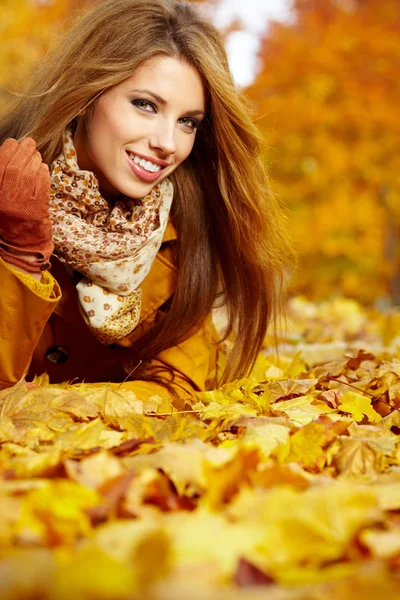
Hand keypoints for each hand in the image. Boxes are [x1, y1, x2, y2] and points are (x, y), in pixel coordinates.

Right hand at [0, 137, 52, 272]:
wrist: (21, 246)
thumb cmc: (7, 221)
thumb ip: (1, 180)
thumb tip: (8, 155)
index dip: (7, 150)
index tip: (12, 142)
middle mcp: (6, 199)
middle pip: (15, 167)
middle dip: (23, 150)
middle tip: (29, 142)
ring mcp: (23, 205)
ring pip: (29, 174)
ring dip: (34, 159)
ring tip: (36, 154)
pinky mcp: (38, 209)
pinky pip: (42, 185)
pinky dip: (43, 173)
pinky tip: (42, 167)